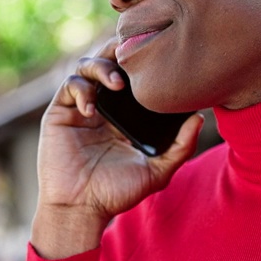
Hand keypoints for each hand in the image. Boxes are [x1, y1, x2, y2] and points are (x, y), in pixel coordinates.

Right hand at [32, 39, 203, 257]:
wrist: (81, 209)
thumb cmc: (117, 193)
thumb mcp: (157, 171)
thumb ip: (180, 147)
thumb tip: (200, 118)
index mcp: (125, 115)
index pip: (133, 77)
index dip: (142, 62)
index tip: (158, 57)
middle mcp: (103, 106)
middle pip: (109, 62)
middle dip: (120, 52)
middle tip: (134, 55)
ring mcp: (80, 107)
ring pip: (87, 67)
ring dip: (102, 66)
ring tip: (117, 83)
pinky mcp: (60, 112)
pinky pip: (70, 86)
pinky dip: (82, 89)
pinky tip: (92, 108)